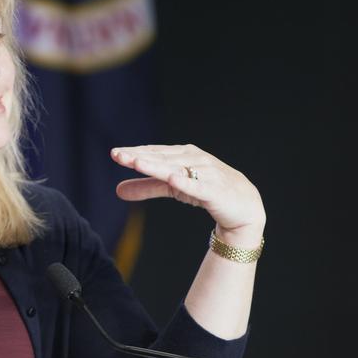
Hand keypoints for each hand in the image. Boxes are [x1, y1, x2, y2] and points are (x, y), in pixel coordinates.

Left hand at [112, 144, 265, 246]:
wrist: (243, 205)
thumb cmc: (205, 190)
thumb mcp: (172, 188)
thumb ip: (146, 187)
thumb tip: (117, 190)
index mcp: (181, 155)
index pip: (154, 153)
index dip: (134, 153)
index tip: (114, 154)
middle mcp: (193, 159)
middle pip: (162, 158)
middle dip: (139, 156)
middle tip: (117, 155)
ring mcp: (206, 172)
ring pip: (176, 169)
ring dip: (156, 165)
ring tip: (136, 163)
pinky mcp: (215, 190)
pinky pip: (199, 186)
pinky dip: (186, 181)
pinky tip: (172, 178)